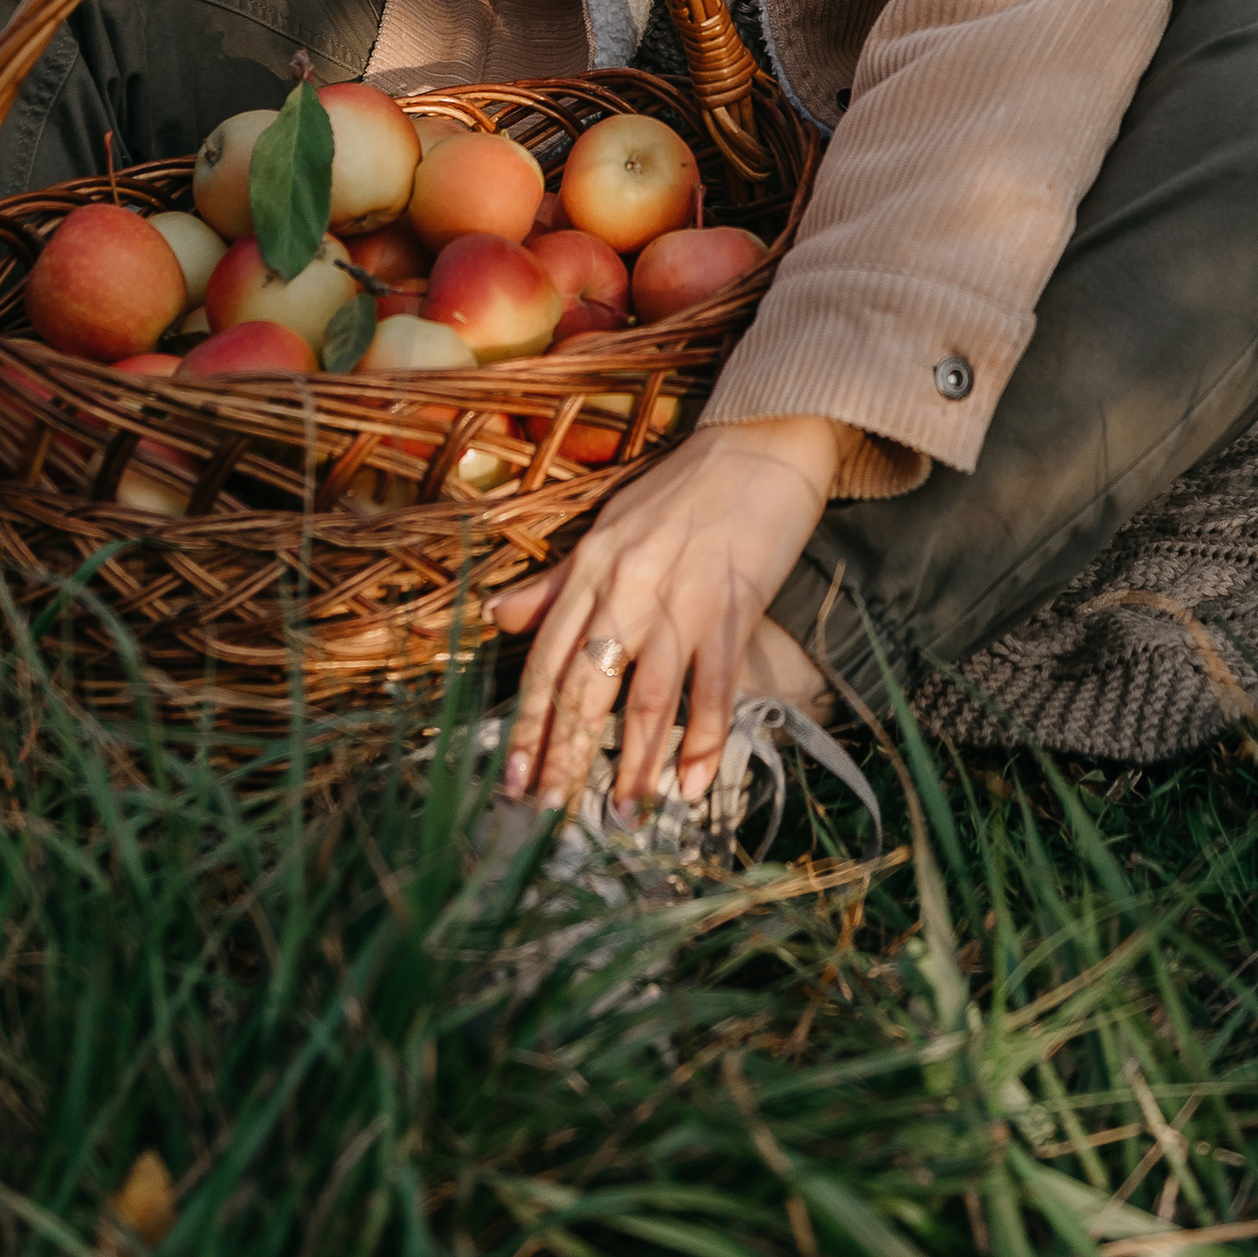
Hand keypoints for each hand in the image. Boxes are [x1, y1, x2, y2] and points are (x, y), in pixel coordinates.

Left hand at [488, 414, 850, 817]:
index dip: (529, 723)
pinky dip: (703, 739)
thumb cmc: (687, 485)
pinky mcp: (733, 608)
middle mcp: (627, 589)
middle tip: (551, 815)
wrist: (761, 441)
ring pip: (647, 697)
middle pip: (587, 688)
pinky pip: (713, 687)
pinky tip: (692, 782)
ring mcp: (681, 602)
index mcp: (592, 568)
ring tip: (622, 814)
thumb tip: (497, 613)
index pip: (547, 659)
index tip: (513, 777)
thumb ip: (556, 581)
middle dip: (567, 757)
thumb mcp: (609, 524)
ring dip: (634, 763)